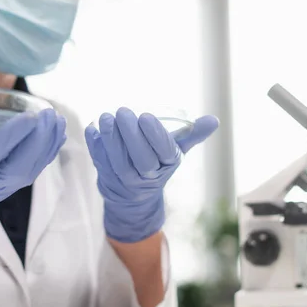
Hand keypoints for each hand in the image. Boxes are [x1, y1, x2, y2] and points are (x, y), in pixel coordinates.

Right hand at [0, 96, 65, 259]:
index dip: (11, 138)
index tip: (30, 117)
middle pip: (17, 165)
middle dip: (37, 141)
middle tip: (49, 113)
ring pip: (29, 170)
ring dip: (46, 146)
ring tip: (57, 119)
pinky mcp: (5, 189)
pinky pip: (31, 173)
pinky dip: (46, 154)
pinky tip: (56, 135)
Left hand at [84, 108, 217, 242]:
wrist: (134, 194)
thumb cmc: (157, 162)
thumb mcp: (175, 150)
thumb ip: (192, 134)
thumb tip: (214, 120)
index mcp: (167, 164)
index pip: (163, 151)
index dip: (155, 135)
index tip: (145, 116)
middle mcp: (148, 175)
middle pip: (140, 158)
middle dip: (130, 135)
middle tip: (122, 111)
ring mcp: (126, 179)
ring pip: (118, 161)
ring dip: (110, 139)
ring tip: (105, 117)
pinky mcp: (106, 176)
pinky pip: (99, 162)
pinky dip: (94, 146)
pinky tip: (91, 129)